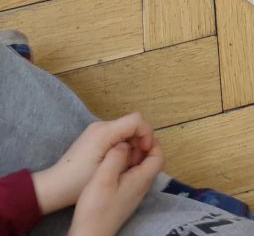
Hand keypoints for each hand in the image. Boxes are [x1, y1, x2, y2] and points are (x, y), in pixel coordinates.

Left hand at [33, 115, 154, 214]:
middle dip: (139, 142)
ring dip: (131, 145)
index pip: (136, 120)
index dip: (146, 133)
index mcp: (105, 132)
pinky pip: (116, 135)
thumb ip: (126, 153)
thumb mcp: (106, 169)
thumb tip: (139, 147)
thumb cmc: (79, 181)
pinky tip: (117, 162)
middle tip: (136, 163)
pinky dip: (122, 146)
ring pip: (125, 130)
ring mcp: (96, 130)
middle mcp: (101, 125)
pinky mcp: (94, 136)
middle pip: (131, 124)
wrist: (55, 186)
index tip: (145, 152)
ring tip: (126, 165)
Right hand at [68, 139, 162, 235]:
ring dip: (132, 158)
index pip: (158, 157)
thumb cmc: (96, 208)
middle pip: (150, 162)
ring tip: (116, 151)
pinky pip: (131, 178)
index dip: (152, 142)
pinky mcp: (124, 200)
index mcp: (141, 180)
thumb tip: (125, 143)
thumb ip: (116, 157)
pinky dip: (125, 168)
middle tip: (125, 140)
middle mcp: (141, 187)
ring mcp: (133, 195)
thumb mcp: (104, 178)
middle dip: (140, 148)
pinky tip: (110, 167)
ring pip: (140, 170)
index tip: (137, 135)